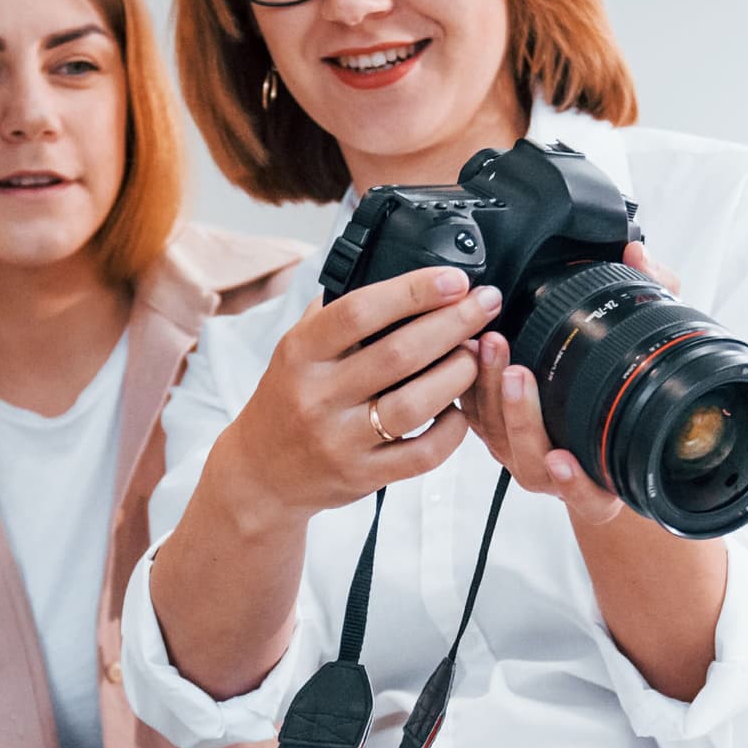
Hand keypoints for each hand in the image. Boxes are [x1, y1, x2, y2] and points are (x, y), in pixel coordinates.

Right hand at [201, 264, 501, 535]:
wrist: (262, 471)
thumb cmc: (289, 398)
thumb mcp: (295, 349)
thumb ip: (335, 314)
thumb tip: (394, 271)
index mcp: (300, 353)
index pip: (360, 312)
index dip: (414, 291)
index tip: (454, 279)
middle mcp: (317, 396)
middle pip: (399, 354)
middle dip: (454, 323)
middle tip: (486, 305)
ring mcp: (340, 440)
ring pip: (415, 404)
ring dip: (458, 374)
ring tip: (478, 353)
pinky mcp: (362, 475)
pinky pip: (421, 454)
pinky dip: (452, 429)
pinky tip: (462, 409)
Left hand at [462, 241, 680, 536]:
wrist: (598, 421)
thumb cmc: (626, 389)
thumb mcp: (651, 342)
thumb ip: (655, 294)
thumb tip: (635, 254)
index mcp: (597, 473)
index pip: (586, 487)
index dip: (575, 479)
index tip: (567, 455)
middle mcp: (556, 470)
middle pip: (529, 455)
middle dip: (521, 413)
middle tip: (515, 370)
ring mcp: (521, 453)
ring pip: (497, 440)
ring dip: (492, 399)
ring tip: (491, 352)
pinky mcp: (494, 432)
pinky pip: (474, 423)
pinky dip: (468, 395)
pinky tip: (467, 362)